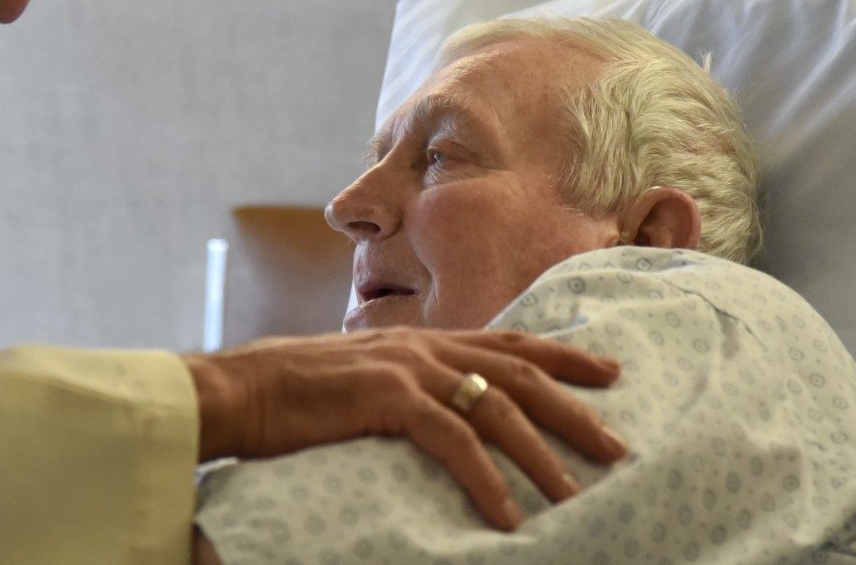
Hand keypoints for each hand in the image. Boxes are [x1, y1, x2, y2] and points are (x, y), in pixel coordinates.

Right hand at [183, 328, 627, 529]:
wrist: (238, 390)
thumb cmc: (292, 395)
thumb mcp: (362, 381)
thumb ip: (405, 389)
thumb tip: (439, 417)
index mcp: (421, 340)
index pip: (508, 341)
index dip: (562, 356)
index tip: (609, 371)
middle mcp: (423, 346)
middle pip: (519, 372)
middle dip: (574, 407)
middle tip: (617, 442)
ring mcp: (407, 368)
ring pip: (498, 407)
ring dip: (542, 454)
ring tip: (575, 492)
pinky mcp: (387, 397)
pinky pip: (454, 441)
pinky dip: (487, 480)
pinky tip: (508, 514)